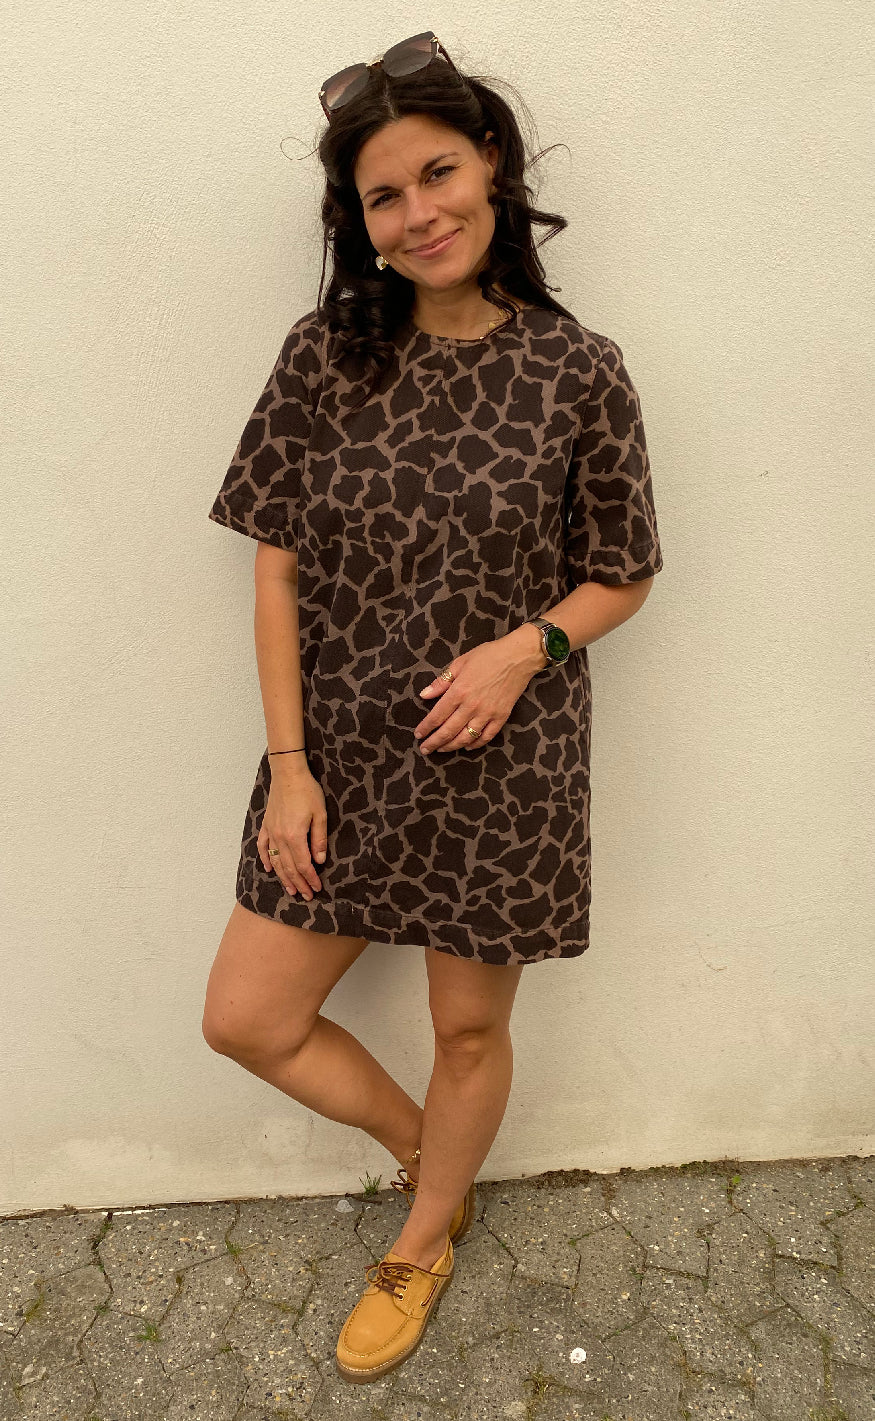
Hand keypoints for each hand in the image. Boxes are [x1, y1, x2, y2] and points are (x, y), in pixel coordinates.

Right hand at [257, 767, 326, 899]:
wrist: (288, 774)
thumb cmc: (307, 792)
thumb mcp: (320, 815)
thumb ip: (319, 839)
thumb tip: (319, 860)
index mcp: (295, 836)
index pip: (303, 865)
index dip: (310, 878)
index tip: (317, 888)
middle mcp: (280, 838)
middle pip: (289, 867)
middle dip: (298, 883)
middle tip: (306, 896)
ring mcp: (271, 832)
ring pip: (276, 861)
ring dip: (283, 877)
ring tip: (290, 890)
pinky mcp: (266, 825)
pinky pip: (263, 847)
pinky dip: (265, 859)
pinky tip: (268, 869)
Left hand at [414, 633, 542, 753]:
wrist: (518, 657)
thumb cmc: (488, 656)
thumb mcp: (460, 663)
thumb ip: (441, 682)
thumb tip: (424, 695)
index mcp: (459, 691)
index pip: (437, 716)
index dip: (426, 728)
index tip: (418, 735)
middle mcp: (471, 706)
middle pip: (448, 731)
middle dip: (434, 742)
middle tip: (425, 749)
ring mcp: (487, 713)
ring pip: (466, 738)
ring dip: (451, 746)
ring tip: (442, 750)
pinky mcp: (501, 717)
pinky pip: (486, 737)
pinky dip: (475, 744)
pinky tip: (466, 746)